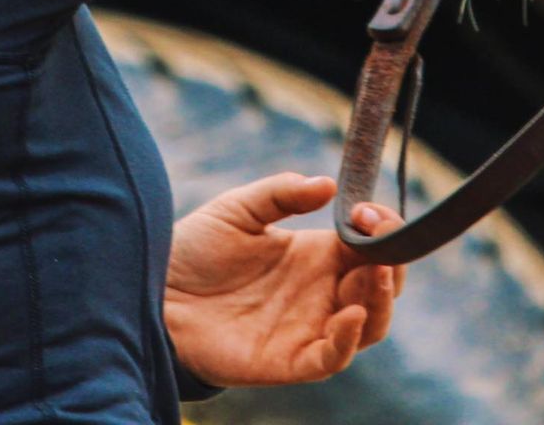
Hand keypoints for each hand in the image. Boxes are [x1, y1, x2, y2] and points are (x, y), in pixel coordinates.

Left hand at [162, 175, 403, 387]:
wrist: (152, 293)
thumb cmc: (193, 251)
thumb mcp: (238, 209)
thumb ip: (281, 193)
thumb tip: (327, 184)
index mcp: (316, 256)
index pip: (372, 246)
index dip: (383, 229)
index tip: (366, 210)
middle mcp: (321, 293)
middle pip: (381, 287)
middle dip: (392, 262)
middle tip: (375, 238)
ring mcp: (308, 328)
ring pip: (370, 325)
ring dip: (381, 300)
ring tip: (373, 271)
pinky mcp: (289, 360)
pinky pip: (332, 358)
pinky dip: (349, 340)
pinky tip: (348, 313)